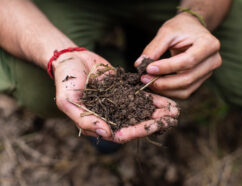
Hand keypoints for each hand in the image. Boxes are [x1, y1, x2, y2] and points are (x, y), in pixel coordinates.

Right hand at [53, 50, 178, 142]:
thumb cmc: (65, 81)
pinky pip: (140, 96)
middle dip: (153, 122)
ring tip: (175, 111)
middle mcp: (111, 116)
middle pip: (135, 124)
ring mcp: (119, 103)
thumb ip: (85, 120)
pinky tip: (168, 99)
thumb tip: (107, 134)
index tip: (152, 126)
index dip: (137, 131)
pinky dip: (153, 98)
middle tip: (171, 120)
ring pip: (140, 111)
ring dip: (158, 112)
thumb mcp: (68, 101)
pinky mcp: (124, 90)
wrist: (71, 58)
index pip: (120, 133)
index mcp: (98, 123)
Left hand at [135, 12, 221, 98]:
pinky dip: (169, 91)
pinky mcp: (200, 80)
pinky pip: (185, 92)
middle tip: (144, 78)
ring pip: (186, 89)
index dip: (167, 67)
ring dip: (164, 89)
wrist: (193, 29)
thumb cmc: (181, 28)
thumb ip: (153, 48)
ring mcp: (208, 72)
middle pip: (188, 78)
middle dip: (163, 82)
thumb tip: (139, 64)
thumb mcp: (166, 32)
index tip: (148, 69)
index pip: (188, 61)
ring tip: (148, 81)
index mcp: (209, 44)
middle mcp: (213, 60)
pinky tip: (156, 84)